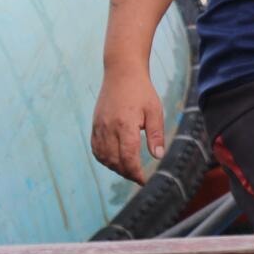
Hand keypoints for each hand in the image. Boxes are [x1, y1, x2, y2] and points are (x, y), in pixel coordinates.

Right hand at [89, 68, 165, 183]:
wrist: (121, 72)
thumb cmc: (142, 91)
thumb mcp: (155, 111)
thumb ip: (156, 134)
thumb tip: (158, 156)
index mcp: (125, 124)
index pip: (128, 157)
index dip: (135, 172)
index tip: (144, 181)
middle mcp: (109, 128)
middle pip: (114, 161)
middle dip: (127, 173)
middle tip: (138, 177)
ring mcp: (99, 127)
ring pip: (103, 157)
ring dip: (115, 168)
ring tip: (128, 170)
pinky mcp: (95, 125)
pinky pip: (96, 149)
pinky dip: (104, 159)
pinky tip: (114, 161)